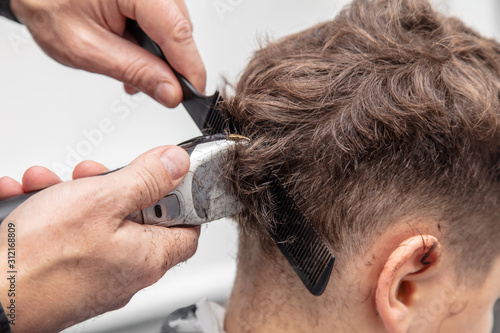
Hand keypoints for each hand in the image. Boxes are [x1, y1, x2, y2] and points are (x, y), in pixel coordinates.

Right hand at [0, 146, 199, 332]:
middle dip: (115, 187)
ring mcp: (97, 275)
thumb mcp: (102, 201)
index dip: (182, 196)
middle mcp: (127, 271)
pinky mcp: (68, 275)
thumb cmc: (39, 261)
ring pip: (99, 222)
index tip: (166, 174)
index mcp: (149, 256)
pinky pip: (70, 237)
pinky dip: (53, 214)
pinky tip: (30, 201)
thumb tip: (177, 163)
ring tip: (50, 185)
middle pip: (139, 218)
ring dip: (76, 195)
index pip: (188, 225)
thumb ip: (146, 179)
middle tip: (95, 176)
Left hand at [10, 0, 205, 107]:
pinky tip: (133, 48)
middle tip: (157, 87)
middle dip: (172, 62)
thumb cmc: (46, 5)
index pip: (177, 31)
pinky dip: (152, 38)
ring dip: (161, 52)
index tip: (195, 93)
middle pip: (180, 28)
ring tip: (133, 65)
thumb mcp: (87, 48)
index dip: (190, 67)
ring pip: (174, 24)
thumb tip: (170, 90)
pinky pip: (162, 17)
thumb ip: (134, 70)